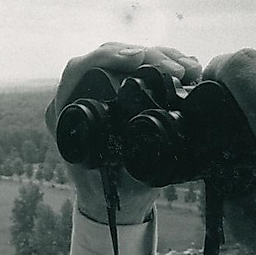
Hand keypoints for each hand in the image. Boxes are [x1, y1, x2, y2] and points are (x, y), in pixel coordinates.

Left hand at [45, 43, 201, 224]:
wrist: (116, 199)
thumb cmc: (111, 190)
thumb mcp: (117, 178)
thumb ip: (124, 160)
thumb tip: (144, 135)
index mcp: (65, 112)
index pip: (78, 69)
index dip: (107, 57)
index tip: (138, 58)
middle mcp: (78, 94)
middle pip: (109, 55)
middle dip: (147, 55)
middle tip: (178, 68)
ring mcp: (99, 88)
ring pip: (128, 56)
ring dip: (162, 57)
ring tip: (190, 67)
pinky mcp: (119, 87)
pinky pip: (139, 66)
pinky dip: (164, 63)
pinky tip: (187, 66)